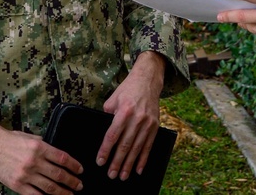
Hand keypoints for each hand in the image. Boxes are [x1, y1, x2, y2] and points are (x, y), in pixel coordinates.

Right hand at [0, 113, 82, 193]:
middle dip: (72, 181)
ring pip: (49, 187)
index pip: (63, 158)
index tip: (80, 170)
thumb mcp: (32, 138)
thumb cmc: (12, 140)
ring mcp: (26, 175)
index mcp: (40, 148)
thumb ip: (45, 146)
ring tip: (70, 194)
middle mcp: (34, 161)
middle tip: (79, 185)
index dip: (74, 166)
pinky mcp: (17, 185)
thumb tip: (59, 157)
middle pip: (59, 175)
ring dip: (63, 192)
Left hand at [98, 51, 165, 180]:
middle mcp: (137, 118)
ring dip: (129, 164)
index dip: (106, 150)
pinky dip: (143, 159)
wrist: (148, 80)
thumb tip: (103, 133)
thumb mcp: (113, 99)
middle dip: (117, 162)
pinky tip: (138, 169)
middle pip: (125, 145)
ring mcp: (148, 123)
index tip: (100, 161)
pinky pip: (148, 145)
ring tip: (123, 176)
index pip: (113, 135)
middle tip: (111, 174)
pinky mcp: (155, 126)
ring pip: (137, 148)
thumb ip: (107, 115)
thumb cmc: (128, 90)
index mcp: (124, 110)